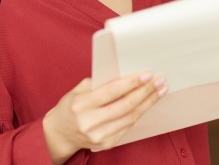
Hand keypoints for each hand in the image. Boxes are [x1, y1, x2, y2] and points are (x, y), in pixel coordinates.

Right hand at [42, 73, 166, 162]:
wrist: (60, 133)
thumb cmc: (70, 107)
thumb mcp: (78, 91)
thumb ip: (99, 84)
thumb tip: (125, 77)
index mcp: (81, 105)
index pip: (112, 92)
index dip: (131, 83)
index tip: (147, 74)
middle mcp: (90, 122)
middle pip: (125, 106)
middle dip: (145, 92)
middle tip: (159, 81)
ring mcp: (99, 135)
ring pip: (130, 117)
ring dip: (147, 103)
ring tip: (159, 91)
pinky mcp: (106, 143)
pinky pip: (127, 127)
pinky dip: (138, 114)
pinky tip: (146, 104)